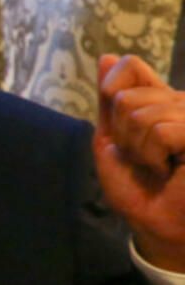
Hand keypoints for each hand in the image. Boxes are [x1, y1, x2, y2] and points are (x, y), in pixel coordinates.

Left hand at [93, 54, 184, 271]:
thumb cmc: (141, 189)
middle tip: (146, 158)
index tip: (124, 135)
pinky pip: (162, 129)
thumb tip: (107, 57)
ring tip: (161, 165)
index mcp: (163, 99)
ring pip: (141, 113)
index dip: (113, 97)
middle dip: (124, 134)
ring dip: (139, 148)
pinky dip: (154, 154)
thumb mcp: (114, 141)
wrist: (160, 227)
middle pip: (127, 96)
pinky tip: (171, 168)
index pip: (130, 67)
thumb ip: (111, 102)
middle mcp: (184, 102)